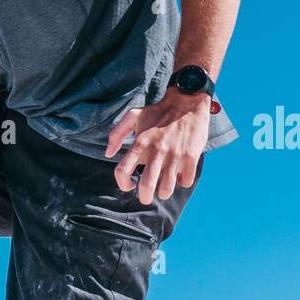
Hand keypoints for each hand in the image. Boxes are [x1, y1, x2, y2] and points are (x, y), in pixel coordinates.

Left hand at [105, 90, 209, 204]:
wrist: (187, 102)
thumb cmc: (158, 111)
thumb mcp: (133, 116)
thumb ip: (117, 134)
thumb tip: (108, 154)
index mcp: (140, 144)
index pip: (122, 171)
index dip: (123, 184)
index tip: (129, 186)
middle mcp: (156, 151)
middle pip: (146, 186)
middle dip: (144, 197)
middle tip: (146, 197)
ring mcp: (174, 155)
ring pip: (166, 189)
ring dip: (163, 193)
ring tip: (163, 190)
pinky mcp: (191, 157)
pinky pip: (185, 181)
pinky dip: (182, 182)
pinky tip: (179, 176)